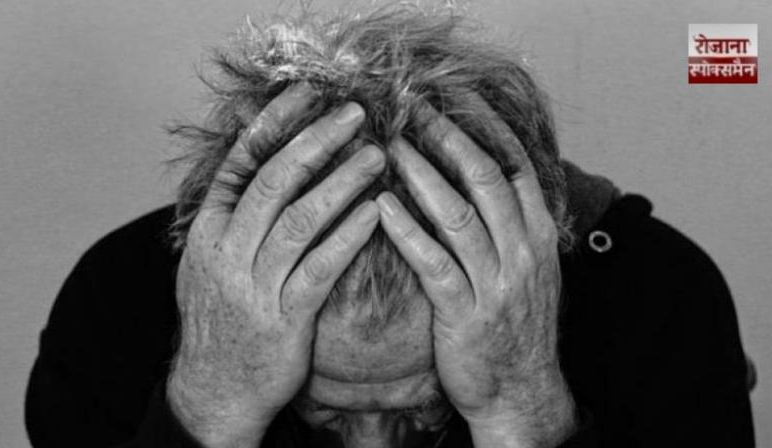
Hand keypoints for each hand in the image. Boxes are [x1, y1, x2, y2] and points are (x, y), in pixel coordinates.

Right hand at [168, 83, 383, 446]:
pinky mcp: (285, 318)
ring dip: (341, 182)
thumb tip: (262, 166)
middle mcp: (226, 251)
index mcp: (208, 231)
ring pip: (300, 219)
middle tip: (354, 114)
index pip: (239, 162)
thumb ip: (232, 217)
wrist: (215, 389)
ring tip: (377, 156)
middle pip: (274, 181)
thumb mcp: (209, 263)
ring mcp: (254, 285)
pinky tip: (376, 212)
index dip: (274, 124)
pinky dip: (349, 236)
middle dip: (316, 141)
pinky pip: (321, 268)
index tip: (306, 93)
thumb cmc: (223, 319)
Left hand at [377, 97, 574, 446]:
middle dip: (450, 138)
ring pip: (459, 215)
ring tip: (390, 146)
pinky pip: (434, 263)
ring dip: (422, 175)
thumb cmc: (514, 324)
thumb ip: (512, 223)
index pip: (516, 165)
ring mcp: (495, 283)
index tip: (455, 96)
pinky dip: (407, 231)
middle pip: (486, 179)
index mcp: (538, 235)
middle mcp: (522, 252)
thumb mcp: (529, 268)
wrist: (520, 390)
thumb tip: (483, 174)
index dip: (486, 126)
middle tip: (414, 108)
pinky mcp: (464, 314)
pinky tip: (381, 205)